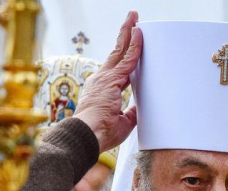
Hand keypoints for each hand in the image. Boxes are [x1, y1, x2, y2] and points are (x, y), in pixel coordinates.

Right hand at [74, 11, 140, 152]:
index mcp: (104, 89)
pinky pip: (127, 59)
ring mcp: (106, 78)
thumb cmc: (100, 133)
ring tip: (135, 17)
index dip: (127, 55)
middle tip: (133, 21)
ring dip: (129, 33)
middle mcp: (102, 79)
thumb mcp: (122, 123)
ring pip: (121, 50)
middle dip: (126, 35)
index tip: (133, 44)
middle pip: (117, 52)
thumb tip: (138, 109)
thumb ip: (130, 113)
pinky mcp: (112, 79)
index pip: (119, 68)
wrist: (88, 136)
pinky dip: (135, 46)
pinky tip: (139, 33)